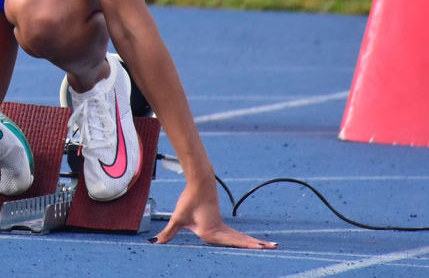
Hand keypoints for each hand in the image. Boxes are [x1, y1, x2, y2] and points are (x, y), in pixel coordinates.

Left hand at [150, 181, 275, 248]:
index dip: (246, 246)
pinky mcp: (220, 221)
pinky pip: (235, 233)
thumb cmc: (189, 199)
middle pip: (240, 240)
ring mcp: (222, 225)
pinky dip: (245, 238)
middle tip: (274, 248)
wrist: (200, 181)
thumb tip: (154, 242)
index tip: (260, 248)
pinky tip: (251, 242)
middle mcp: (219, 229)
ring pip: (239, 237)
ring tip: (270, 246)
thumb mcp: (177, 218)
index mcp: (211, 232)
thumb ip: (167, 233)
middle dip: (256, 245)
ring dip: (253, 242)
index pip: (230, 242)